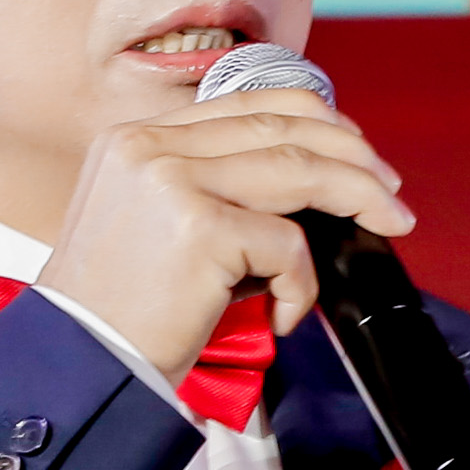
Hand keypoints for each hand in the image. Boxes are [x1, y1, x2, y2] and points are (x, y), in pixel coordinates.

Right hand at [39, 89, 411, 380]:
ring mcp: (171, 181)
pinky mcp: (199, 227)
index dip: (312, 119)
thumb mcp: (149, 227)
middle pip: (280, 126)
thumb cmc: (118, 315)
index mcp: (135, 139)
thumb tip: (301, 186)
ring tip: (389, 220)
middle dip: (350, 154)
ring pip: (298, 170)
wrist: (80, 366)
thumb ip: (207, 190)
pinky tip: (280, 315)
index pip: (244, 103)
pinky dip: (300, 285)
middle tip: (389, 186)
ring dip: (357, 195)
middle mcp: (149, 146)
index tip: (352, 147)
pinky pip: (287, 246)